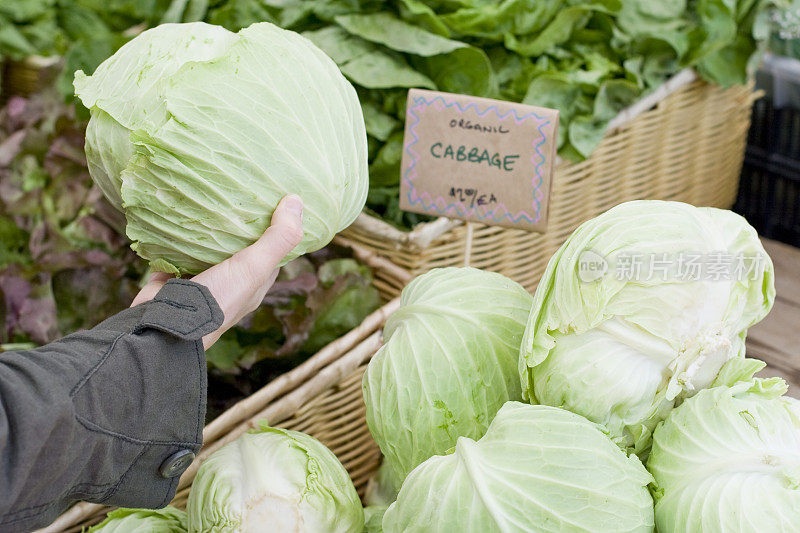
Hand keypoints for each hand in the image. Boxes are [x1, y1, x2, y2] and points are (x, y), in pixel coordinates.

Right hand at [131, 194, 303, 348]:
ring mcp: (199, 281)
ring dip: (205, 228)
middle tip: (239, 190)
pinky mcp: (171, 277)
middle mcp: (228, 283)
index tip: (274, 201)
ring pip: (204, 248)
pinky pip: (174, 251)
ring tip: (209, 193)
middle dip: (238, 223)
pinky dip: (175, 235)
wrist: (164, 327)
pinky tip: (176, 211)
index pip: (271, 252)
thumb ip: (277, 238)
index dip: (276, 229)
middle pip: (237, 248)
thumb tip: (296, 201)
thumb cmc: (216, 300)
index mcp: (252, 284)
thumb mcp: (254, 267)